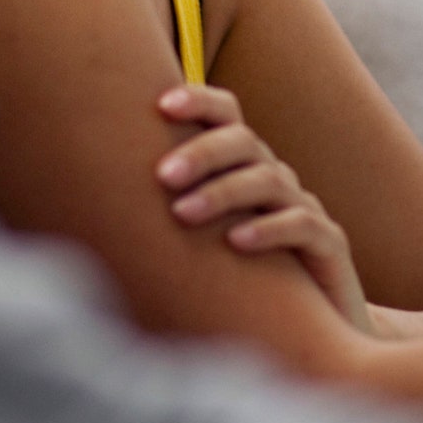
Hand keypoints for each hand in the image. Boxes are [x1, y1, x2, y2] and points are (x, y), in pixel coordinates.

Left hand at [155, 84, 368, 331]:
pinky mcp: (328, 245)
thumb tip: (94, 197)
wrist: (317, 320)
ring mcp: (304, 208)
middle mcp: (276, 178)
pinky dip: (269, 229)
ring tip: (183, 213)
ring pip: (269, 180)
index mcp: (244, 167)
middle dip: (202, 152)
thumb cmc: (245, 277)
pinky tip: (236, 241)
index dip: (200, 102)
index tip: (161, 105)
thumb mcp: (204, 239)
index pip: (227, 116)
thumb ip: (166, 212)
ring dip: (223, 192)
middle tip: (163, 176)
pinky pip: (302, 225)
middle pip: (244, 143)